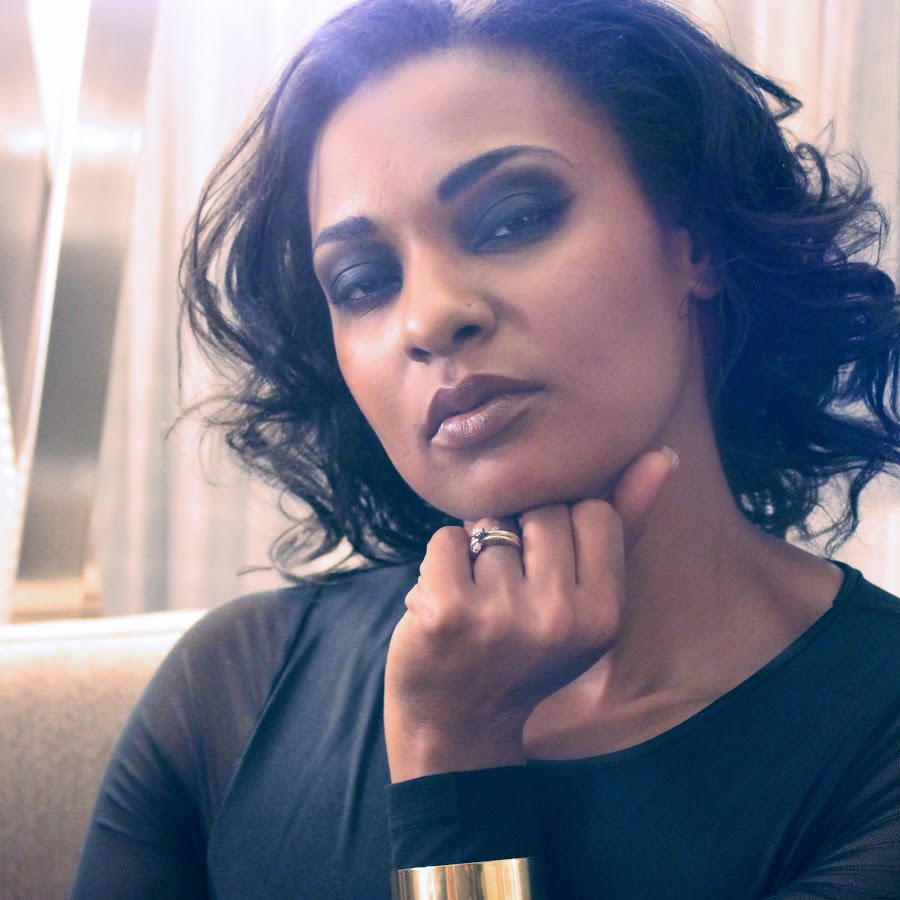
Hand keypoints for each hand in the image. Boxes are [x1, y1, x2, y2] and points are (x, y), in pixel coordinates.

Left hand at [383, 448, 678, 781]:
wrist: (459, 724)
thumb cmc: (526, 653)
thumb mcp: (588, 603)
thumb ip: (624, 527)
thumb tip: (662, 456)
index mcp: (605, 614)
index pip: (593, 511)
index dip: (565, 532)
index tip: (548, 572)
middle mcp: (558, 616)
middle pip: (542, 511)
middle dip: (521, 537)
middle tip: (509, 591)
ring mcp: (500, 614)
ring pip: (490, 523)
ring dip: (478, 551)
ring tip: (478, 599)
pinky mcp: (446, 609)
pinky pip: (446, 539)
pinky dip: (442, 561)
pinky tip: (446, 600)